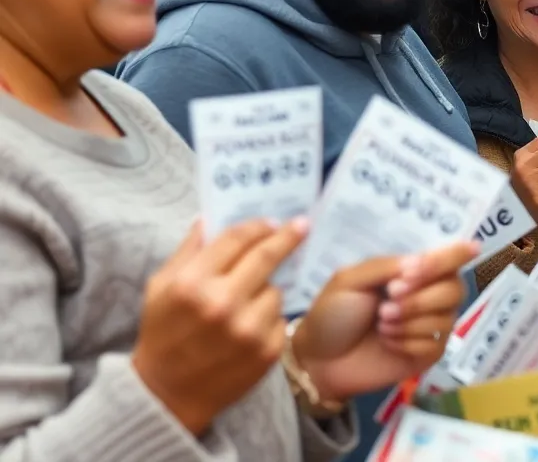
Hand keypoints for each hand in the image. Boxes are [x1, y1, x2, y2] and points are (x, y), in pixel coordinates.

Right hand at [131, 218, 308, 435]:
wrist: (167, 394)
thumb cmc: (163, 334)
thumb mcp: (161, 287)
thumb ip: (188, 250)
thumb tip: (210, 217)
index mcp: (192, 283)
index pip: (236, 239)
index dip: (257, 226)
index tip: (272, 221)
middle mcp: (222, 304)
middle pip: (267, 256)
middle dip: (288, 237)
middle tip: (302, 225)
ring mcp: (248, 329)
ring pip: (276, 289)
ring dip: (267, 288)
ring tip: (246, 302)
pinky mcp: (267, 351)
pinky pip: (279, 318)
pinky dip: (269, 317)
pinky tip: (250, 325)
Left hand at [292, 241, 477, 402]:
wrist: (319, 360)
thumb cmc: (333, 313)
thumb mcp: (350, 280)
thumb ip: (385, 267)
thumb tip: (421, 261)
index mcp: (413, 271)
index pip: (452, 256)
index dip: (449, 257)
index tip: (418, 271)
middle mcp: (430, 295)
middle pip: (455, 288)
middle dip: (420, 297)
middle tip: (388, 301)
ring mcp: (433, 325)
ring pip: (446, 317)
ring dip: (409, 321)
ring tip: (380, 324)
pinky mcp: (429, 354)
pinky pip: (434, 344)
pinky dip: (406, 342)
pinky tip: (387, 343)